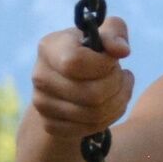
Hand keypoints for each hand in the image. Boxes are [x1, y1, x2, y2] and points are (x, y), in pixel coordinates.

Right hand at [31, 19, 134, 138]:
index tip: (112, 60)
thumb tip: (122, 51)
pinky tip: (110, 103)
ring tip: (121, 88)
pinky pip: (90, 129)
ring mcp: (42, 103)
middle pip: (91, 94)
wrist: (72, 79)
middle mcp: (40, 76)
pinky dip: (109, 118)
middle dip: (117, 85)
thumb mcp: (106, 32)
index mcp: (49, 48)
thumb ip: (116, 33)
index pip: (75, 63)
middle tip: (122, 76)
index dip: (103, 65)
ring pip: (94, 114)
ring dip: (119, 101)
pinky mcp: (50, 125)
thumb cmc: (92, 50)